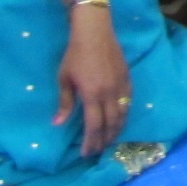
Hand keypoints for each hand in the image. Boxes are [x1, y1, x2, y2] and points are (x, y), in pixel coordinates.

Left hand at [55, 5, 130, 156]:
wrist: (95, 32)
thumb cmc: (75, 55)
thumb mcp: (64, 79)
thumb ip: (64, 103)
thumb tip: (58, 124)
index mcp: (92, 95)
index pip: (94, 126)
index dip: (91, 142)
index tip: (86, 153)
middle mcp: (109, 93)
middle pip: (110, 124)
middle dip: (104, 140)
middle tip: (98, 150)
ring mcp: (120, 86)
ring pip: (122, 114)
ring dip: (116, 130)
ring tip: (109, 140)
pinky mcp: (127, 78)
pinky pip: (128, 102)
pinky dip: (124, 114)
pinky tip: (119, 119)